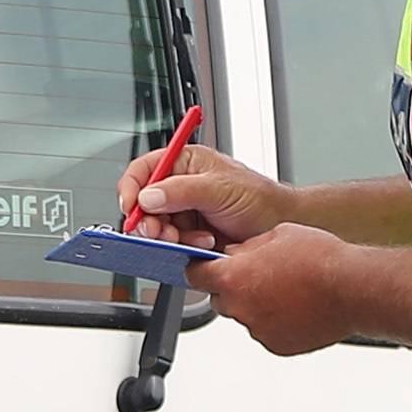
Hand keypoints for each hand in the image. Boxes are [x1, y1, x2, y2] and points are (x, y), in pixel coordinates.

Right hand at [116, 139, 286, 250]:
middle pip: (145, 203)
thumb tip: (149, 196)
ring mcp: (186, 212)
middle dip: (151, 221)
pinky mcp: (191, 235)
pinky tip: (204, 244)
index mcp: (186, 163)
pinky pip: (173, 244)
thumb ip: (182, 191)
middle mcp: (181, 186)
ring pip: (157, 227)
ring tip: (195, 239)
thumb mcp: (220, 189)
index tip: (131, 207)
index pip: (144, 169)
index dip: (132, 187)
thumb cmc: (260, 199)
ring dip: (171, 237)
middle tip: (161, 233)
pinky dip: (184, 248)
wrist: (280, 226)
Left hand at [193, 223, 357, 356]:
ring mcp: (258, 330)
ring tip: (286, 290)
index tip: (204, 268)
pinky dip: (276, 322)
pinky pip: (267, 332)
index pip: (196, 275)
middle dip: (233, 287)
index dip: (201, 269)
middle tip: (259, 276)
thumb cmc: (320, 259)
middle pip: (221, 298)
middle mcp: (240, 307)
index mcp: (233, 277)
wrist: (352, 288)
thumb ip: (247, 248)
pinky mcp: (277, 345)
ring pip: (246, 316)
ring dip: (257, 305)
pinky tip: (296, 307)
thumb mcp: (276, 235)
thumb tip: (236, 254)